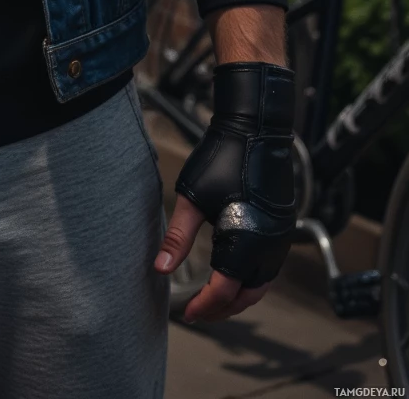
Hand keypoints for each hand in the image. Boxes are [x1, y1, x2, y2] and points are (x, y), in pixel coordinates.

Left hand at [154, 63, 295, 321]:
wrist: (256, 129)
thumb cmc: (222, 158)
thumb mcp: (192, 199)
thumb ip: (177, 238)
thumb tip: (160, 269)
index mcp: (246, 242)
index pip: (224, 290)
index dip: (204, 305)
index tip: (186, 313)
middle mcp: (269, 246)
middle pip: (246, 294)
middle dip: (221, 308)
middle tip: (197, 312)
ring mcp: (280, 238)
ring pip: (260, 284)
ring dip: (238, 296)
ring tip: (213, 299)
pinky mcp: (283, 227)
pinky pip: (269, 267)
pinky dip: (251, 279)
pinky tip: (233, 274)